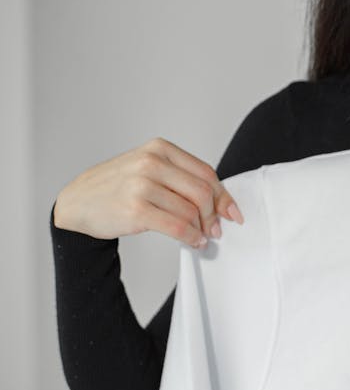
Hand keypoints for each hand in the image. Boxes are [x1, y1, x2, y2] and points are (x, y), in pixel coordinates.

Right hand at [53, 137, 242, 248]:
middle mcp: (151, 163)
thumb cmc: (116, 187)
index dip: (224, 196)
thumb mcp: (147, 168)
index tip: (234, 213)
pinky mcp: (135, 210)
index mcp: (159, 149)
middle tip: (216, 229)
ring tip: (202, 237)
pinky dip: (191, 237)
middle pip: (203, 192)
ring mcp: (142, 185)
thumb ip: (180, 178)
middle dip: (214, 215)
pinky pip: (177, 227)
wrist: (76, 203)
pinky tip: (192, 241)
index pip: (205, 173)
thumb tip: (220, 201)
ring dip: (202, 229)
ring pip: (191, 211)